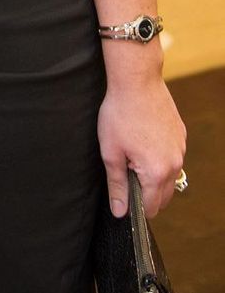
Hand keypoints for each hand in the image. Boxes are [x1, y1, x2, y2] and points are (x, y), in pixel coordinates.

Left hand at [97, 76, 185, 218]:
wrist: (137, 81)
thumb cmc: (120, 114)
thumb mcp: (111, 152)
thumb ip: (117, 185)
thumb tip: (120, 211)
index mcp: (157, 172)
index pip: (151, 208)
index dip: (135, 207)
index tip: (123, 196)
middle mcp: (174, 164)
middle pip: (163, 196)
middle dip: (145, 193)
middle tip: (125, 172)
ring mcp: (181, 149)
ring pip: (169, 176)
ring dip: (154, 175)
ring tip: (133, 153)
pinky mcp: (181, 136)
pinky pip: (173, 157)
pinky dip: (160, 157)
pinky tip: (143, 140)